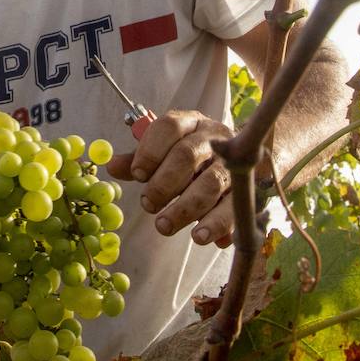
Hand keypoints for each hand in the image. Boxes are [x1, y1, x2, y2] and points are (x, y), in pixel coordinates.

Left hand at [107, 110, 233, 247]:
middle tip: (147, 204)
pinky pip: (233, 208)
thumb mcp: (165, 153)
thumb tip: (111, 166)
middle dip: (163, 183)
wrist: (243, 159)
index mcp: (190, 123)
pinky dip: (216, 224)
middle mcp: (214, 139)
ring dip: (184, 208)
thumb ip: (139, 160)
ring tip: (164, 226)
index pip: (169, 127)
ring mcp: (233, 164)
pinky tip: (199, 237)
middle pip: (187, 155)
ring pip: (210, 183)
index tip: (137, 174)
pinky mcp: (248, 192)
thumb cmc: (193, 157)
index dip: (150, 150)